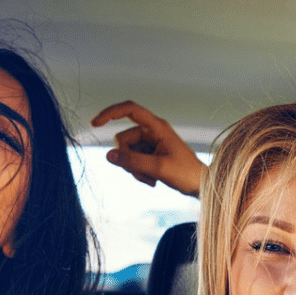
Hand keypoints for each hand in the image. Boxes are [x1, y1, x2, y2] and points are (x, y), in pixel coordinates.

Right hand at [91, 101, 207, 194]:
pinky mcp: (150, 153)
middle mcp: (153, 131)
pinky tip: (152, 180)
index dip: (111, 113)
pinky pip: (133, 160)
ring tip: (151, 179)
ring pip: (126, 152)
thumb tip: (109, 156)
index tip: (95, 123)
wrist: (200, 185)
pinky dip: (139, 172)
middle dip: (126, 158)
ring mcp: (151, 143)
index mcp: (157, 127)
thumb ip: (133, 162)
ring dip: (133, 168)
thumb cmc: (185, 174)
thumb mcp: (158, 168)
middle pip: (123, 139)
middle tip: (142, 173)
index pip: (130, 110)